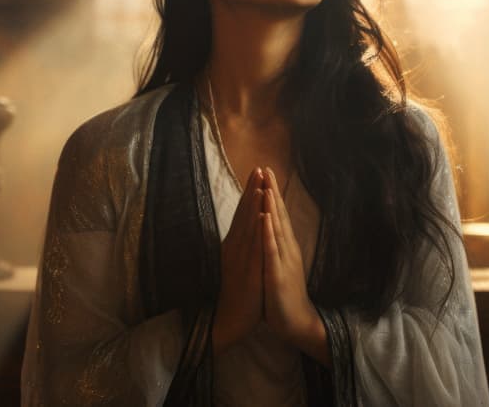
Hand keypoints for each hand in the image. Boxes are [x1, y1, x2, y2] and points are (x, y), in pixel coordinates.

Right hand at [212, 167, 263, 353]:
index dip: (249, 192)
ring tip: (261, 185)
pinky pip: (255, 248)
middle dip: (253, 190)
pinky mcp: (248, 272)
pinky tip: (263, 218)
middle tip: (260, 168)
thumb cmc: (232, 291)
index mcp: (233, 245)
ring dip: (254, 205)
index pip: (242, 213)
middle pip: (245, 214)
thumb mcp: (235, 263)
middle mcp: (235, 248)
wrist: (225, 320)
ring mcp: (241, 260)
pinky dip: (258, 231)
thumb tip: (245, 226)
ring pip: (249, 227)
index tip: (257, 172)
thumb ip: (239, 244)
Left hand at [261, 167, 329, 365]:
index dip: (272, 193)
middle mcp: (287, 249)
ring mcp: (283, 260)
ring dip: (272, 207)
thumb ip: (276, 245)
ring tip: (267, 186)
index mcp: (285, 246)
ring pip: (277, 229)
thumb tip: (270, 227)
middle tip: (266, 168)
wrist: (297, 322)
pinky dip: (268, 233)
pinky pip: (272, 251)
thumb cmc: (285, 293)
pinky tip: (265, 219)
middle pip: (279, 215)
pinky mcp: (277, 274)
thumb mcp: (279, 264)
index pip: (278, 215)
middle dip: (272, 191)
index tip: (265, 172)